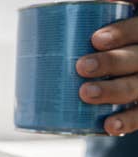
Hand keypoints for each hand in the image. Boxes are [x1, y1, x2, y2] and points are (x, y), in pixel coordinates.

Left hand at [76, 18, 137, 134]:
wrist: (119, 76)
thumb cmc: (97, 53)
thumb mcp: (93, 40)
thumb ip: (72, 35)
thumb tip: (30, 33)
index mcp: (137, 36)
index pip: (136, 30)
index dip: (121, 33)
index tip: (95, 39)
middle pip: (136, 58)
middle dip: (110, 61)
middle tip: (82, 66)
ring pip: (136, 87)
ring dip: (112, 90)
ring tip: (86, 93)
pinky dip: (125, 121)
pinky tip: (109, 126)